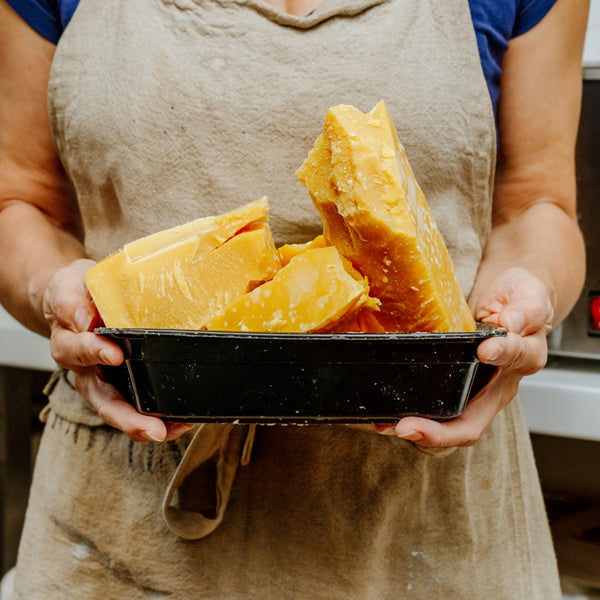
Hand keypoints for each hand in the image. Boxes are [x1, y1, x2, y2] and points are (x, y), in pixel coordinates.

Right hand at [43, 259, 193, 441]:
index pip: (80, 350)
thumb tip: (86, 319)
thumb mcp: (67, 287)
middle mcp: (87, 372)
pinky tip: (184, 419)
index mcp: (69, 344)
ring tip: (175, 430)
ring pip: (123, 412)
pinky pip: (140, 407)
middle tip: (153, 429)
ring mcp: (105, 384)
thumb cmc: (74, 294)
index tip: (114, 354)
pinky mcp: (124, 387)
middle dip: (129, 419)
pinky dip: (161, 416)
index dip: (96, 352)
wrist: (74, 302)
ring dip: (148, 425)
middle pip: (104, 401)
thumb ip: (72, 301)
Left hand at [376, 268, 552, 447]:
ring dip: (419, 433)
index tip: (485, 350)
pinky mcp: (457, 392)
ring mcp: (477, 394)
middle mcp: (500, 385)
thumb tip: (514, 323)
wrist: (508, 305)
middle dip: (440, 432)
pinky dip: (413, 422)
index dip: (502, 354)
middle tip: (408, 426)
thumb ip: (527, 306)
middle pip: (474, 423)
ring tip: (389, 426)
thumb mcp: (528, 291)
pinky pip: (437, 416)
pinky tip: (387, 419)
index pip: (515, 358)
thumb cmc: (517, 298)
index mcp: (524, 355)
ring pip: (451, 429)